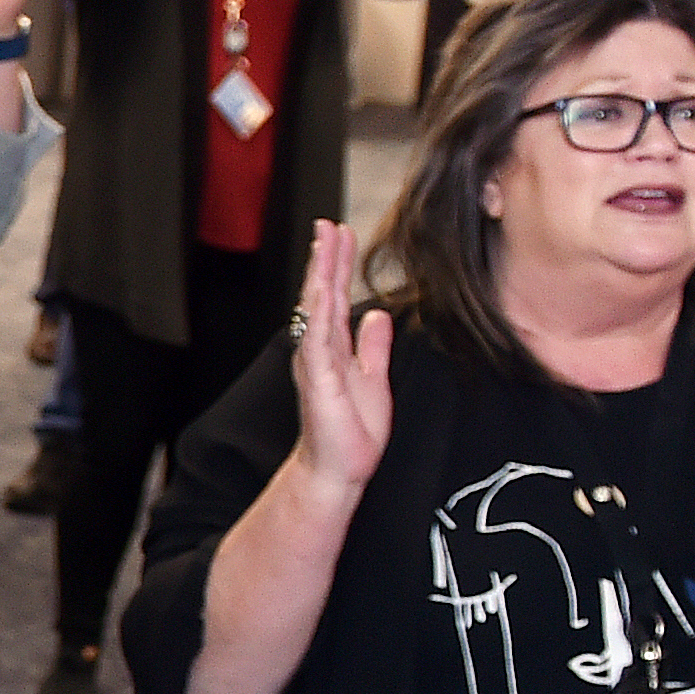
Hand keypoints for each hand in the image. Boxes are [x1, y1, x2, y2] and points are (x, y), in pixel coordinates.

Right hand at [279, 220, 395, 504]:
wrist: (338, 469)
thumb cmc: (352, 432)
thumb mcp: (374, 379)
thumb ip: (373, 346)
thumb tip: (379, 315)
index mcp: (333, 348)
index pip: (334, 297)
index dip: (337, 264)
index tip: (341, 234)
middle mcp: (319, 349)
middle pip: (322, 293)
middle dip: (327, 257)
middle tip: (329, 224)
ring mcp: (315, 361)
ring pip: (317, 307)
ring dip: (321, 273)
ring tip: (324, 243)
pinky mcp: (318, 378)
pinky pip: (317, 338)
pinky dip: (318, 311)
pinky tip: (321, 288)